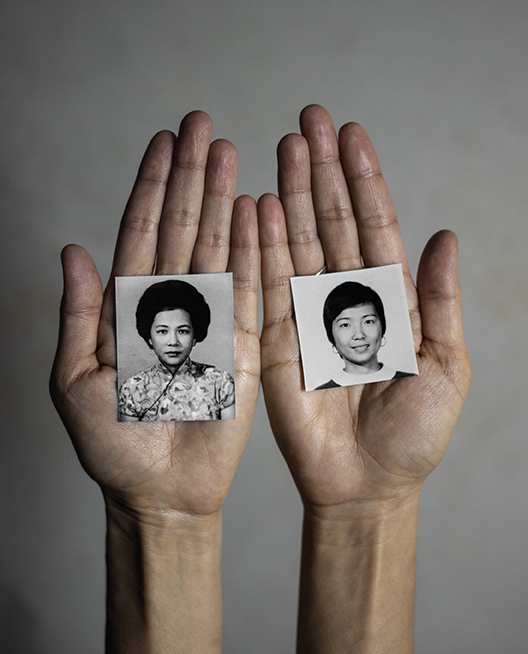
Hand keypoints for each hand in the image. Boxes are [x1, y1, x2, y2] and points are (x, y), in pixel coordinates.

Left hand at [50, 111, 259, 518]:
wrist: (162, 492)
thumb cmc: (113, 447)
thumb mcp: (76, 381)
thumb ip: (79, 316)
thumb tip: (71, 251)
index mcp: (128, 310)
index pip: (141, 234)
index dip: (152, 187)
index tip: (164, 142)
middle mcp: (171, 307)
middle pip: (182, 229)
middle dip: (191, 176)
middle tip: (203, 125)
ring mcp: (210, 322)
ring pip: (218, 249)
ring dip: (223, 199)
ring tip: (231, 152)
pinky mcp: (242, 346)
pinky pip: (250, 290)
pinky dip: (254, 250)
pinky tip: (256, 210)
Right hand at [259, 105, 470, 511]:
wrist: (365, 483)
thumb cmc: (414, 435)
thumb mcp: (444, 364)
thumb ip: (440, 301)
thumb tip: (445, 234)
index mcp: (389, 300)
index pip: (374, 226)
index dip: (362, 180)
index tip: (350, 133)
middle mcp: (345, 298)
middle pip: (331, 223)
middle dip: (321, 171)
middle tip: (308, 121)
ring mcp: (307, 315)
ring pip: (296, 243)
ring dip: (289, 195)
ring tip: (282, 147)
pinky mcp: (273, 339)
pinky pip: (266, 285)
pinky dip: (260, 245)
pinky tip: (256, 205)